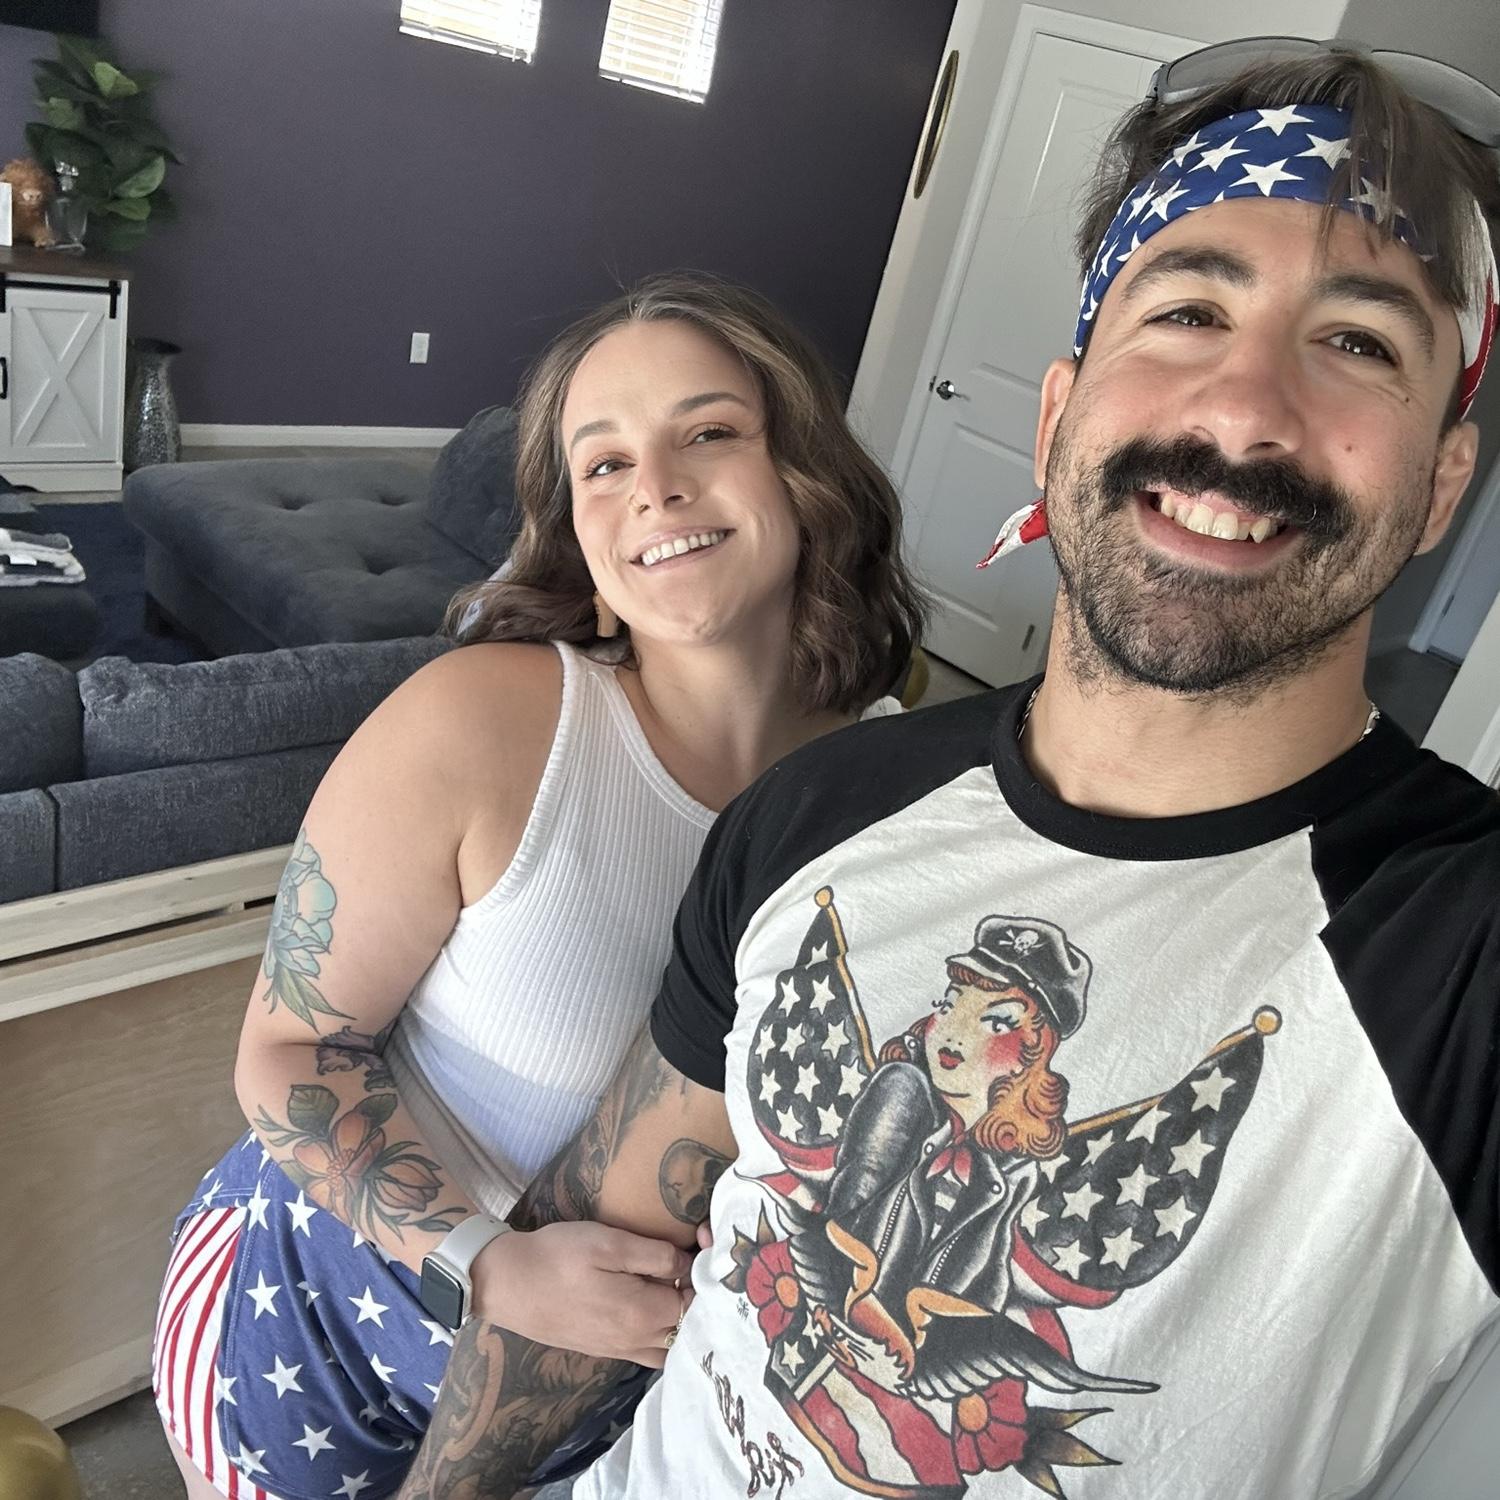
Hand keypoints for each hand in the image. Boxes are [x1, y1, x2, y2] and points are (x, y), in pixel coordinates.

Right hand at [470, 1222, 693, 1367]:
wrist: (507, 1283)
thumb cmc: (558, 1257)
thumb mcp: (609, 1243)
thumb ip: (656, 1256)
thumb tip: (689, 1266)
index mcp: (642, 1315)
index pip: (696, 1301)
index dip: (707, 1271)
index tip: (705, 1239)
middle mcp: (635, 1341)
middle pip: (688, 1328)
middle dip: (699, 1295)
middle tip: (697, 1258)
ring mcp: (618, 1349)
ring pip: (670, 1346)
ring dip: (683, 1320)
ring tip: (680, 1282)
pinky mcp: (603, 1347)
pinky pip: (648, 1351)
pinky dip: (663, 1333)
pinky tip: (655, 1302)